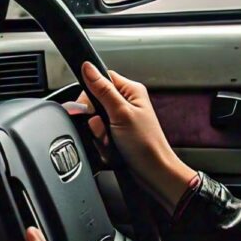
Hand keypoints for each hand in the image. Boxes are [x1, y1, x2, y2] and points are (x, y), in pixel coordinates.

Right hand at [75, 62, 196, 214]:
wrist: (153, 173)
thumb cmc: (146, 144)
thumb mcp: (120, 113)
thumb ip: (102, 90)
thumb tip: (87, 67)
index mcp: (130, 90)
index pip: (100, 79)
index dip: (90, 93)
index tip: (90, 108)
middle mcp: (126, 103)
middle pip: (94, 103)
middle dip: (95, 121)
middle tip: (106, 130)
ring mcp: (121, 121)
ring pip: (94, 122)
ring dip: (99, 136)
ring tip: (112, 143)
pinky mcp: (117, 136)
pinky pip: (98, 137)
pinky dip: (102, 145)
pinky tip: (112, 151)